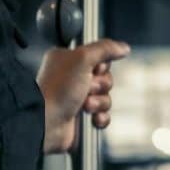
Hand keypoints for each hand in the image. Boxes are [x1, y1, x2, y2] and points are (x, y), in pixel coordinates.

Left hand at [37, 38, 129, 152]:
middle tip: (87, 89)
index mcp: (67, 60)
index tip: (94, 69)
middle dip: (100, 86)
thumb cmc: (58, 89)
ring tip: (84, 106)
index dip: (101, 65)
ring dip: (99, 102)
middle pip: (104, 77)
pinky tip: (92, 119)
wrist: (46, 122)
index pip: (98, 57)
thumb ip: (104, 48)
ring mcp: (75, 98)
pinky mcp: (80, 117)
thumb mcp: (82, 58)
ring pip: (105, 97)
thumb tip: (123, 47)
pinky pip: (103, 115)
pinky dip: (100, 117)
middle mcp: (71, 78)